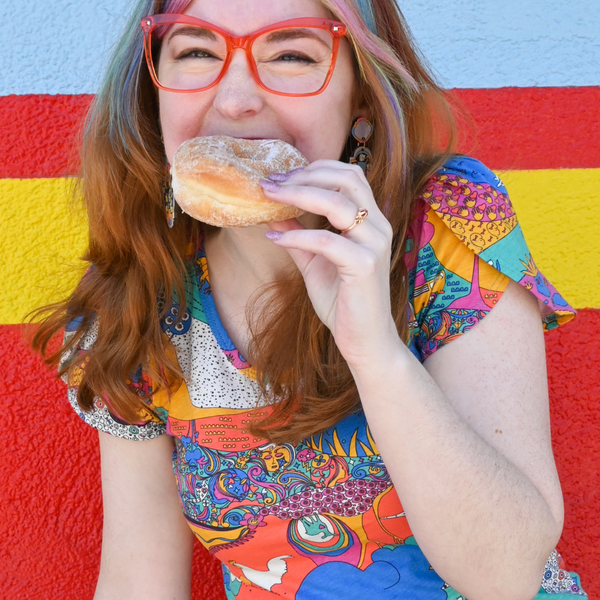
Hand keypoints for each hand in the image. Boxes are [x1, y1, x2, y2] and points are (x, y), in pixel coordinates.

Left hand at [260, 160, 399, 368]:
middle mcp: (378, 226)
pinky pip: (326, 241)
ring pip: (337, 203)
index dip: (314, 170)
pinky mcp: (364, 266)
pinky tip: (275, 238)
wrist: (363, 340)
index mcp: (370, 221)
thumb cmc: (343, 301)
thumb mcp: (315, 263)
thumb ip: (299, 238)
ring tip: (270, 198)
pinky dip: (298, 235)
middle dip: (304, 176)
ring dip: (298, 195)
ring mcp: (374, 244)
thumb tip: (273, 216)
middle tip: (272, 182)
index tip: (280, 177)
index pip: (349, 176)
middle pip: (346, 179)